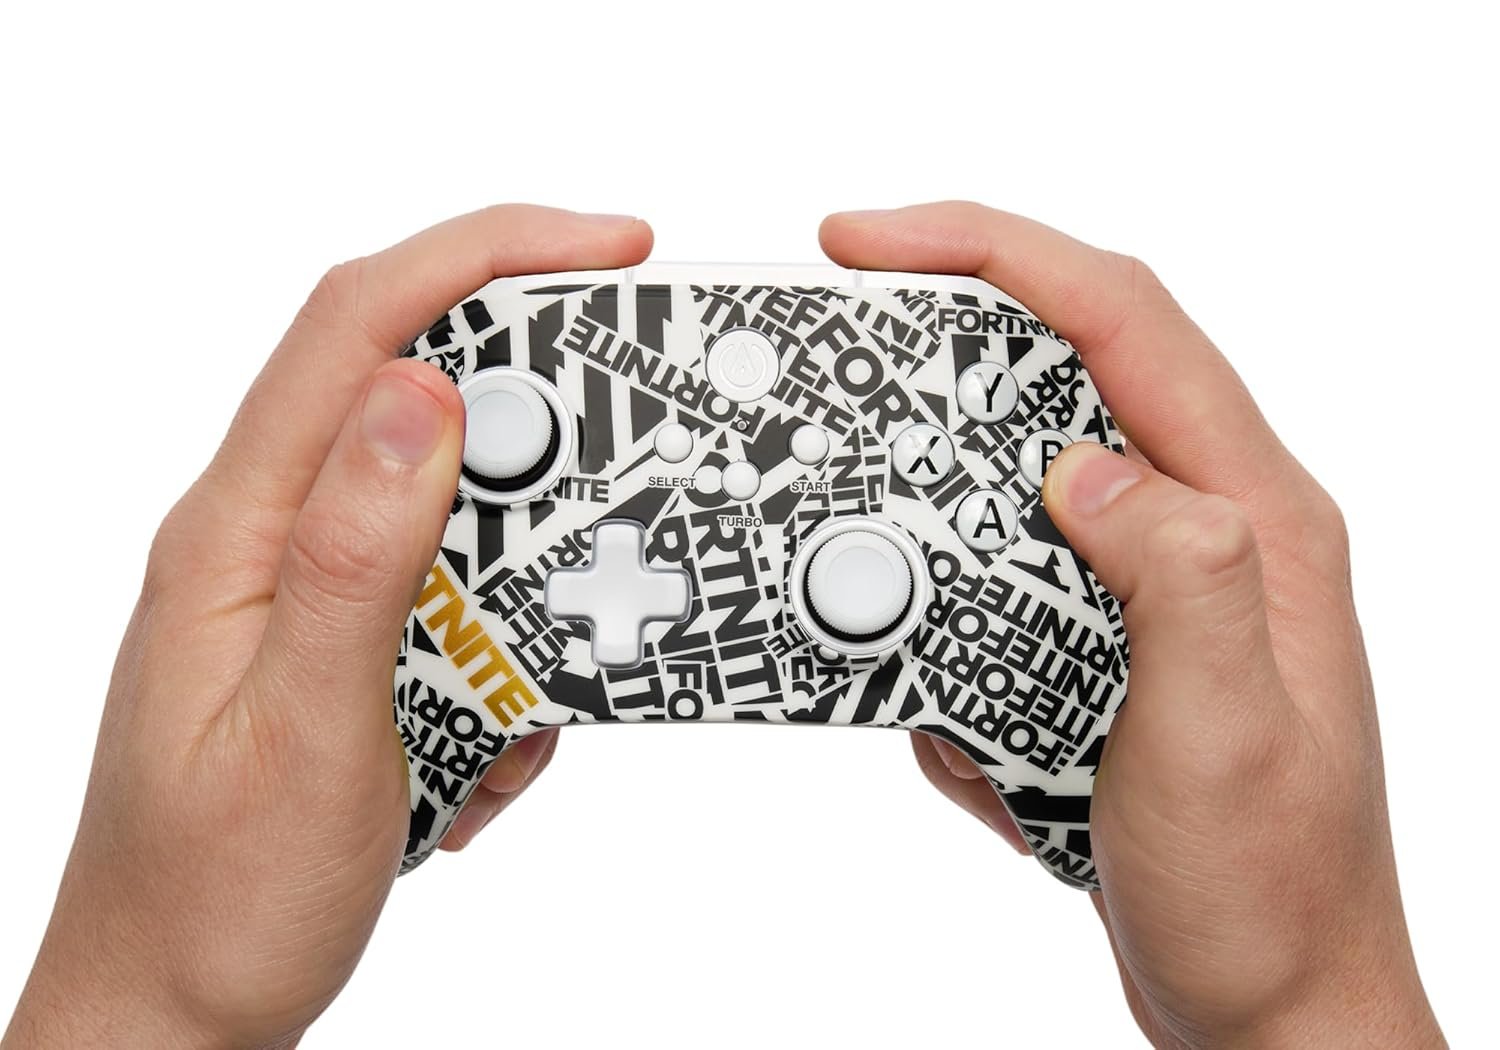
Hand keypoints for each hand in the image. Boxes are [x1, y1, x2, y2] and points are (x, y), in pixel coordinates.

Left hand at [2, 206, 651, 1048]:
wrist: (171, 1012)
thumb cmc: (215, 896)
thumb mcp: (304, 728)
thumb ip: (355, 554)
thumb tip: (415, 393)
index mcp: (235, 530)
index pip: (355, 326)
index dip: (485, 254)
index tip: (608, 245)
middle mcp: (264, 535)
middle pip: (413, 395)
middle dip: (537, 433)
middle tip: (621, 489)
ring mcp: (304, 589)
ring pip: (451, 515)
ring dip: (525, 584)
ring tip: (521, 695)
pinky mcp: (342, 642)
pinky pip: (452, 603)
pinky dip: (502, 661)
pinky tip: (485, 752)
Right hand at [821, 203, 1444, 1047]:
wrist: (1276, 1010)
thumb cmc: (1271, 890)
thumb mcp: (1223, 739)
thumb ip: (1179, 578)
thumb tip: (1083, 464)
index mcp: (1254, 519)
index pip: (1123, 322)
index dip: (994, 252)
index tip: (869, 243)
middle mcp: (1209, 528)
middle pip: (1063, 366)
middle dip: (937, 347)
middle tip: (829, 366)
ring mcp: (1155, 585)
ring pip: (1015, 479)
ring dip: (928, 505)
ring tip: (869, 565)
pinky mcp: (1108, 643)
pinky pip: (1002, 584)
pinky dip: (945, 615)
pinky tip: (947, 705)